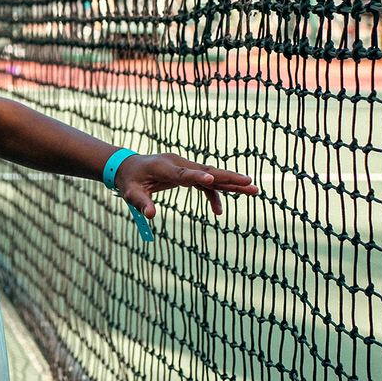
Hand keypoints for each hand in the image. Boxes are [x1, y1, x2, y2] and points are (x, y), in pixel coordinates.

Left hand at [111, 153, 258, 217]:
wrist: (129, 167)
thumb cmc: (129, 181)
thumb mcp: (130, 193)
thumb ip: (140, 203)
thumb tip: (150, 216)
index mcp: (164, 167)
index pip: (183, 174)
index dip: (198, 177)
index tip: (212, 179)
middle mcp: (178, 164)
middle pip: (207, 171)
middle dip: (229, 178)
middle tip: (250, 183)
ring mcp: (185, 167)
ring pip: (211, 175)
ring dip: (231, 182)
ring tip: (253, 190)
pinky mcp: (187, 173)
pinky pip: (205, 183)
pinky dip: (213, 195)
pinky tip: (218, 211)